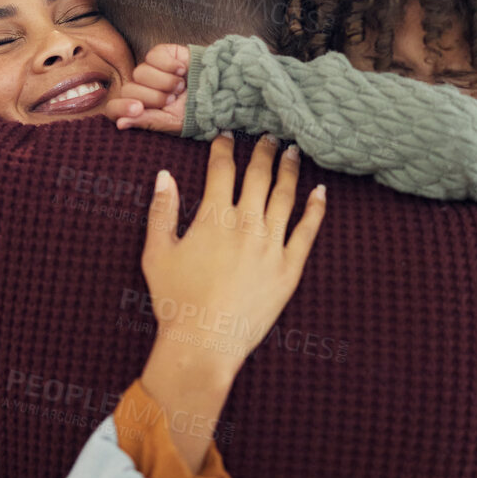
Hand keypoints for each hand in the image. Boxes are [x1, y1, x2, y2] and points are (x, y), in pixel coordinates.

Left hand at [104, 44, 189, 132]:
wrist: (220, 90)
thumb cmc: (197, 111)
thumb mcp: (172, 123)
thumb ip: (146, 122)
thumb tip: (119, 124)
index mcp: (140, 109)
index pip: (114, 108)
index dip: (121, 107)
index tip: (138, 109)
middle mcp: (142, 89)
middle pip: (128, 90)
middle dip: (154, 97)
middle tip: (173, 99)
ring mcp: (150, 70)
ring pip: (140, 72)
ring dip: (165, 82)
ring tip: (181, 87)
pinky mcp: (162, 53)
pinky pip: (153, 56)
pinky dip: (169, 65)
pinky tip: (182, 71)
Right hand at [137, 133, 325, 467]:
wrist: (205, 342)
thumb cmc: (175, 300)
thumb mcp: (157, 252)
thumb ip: (162, 210)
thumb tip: (165, 175)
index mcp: (213, 217)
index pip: (221, 169)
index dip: (224, 148)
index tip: (226, 135)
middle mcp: (247, 224)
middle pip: (258, 175)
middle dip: (263, 151)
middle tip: (269, 136)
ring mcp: (272, 244)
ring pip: (285, 196)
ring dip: (289, 170)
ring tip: (292, 153)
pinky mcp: (290, 267)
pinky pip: (308, 231)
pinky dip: (315, 208)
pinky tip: (319, 193)